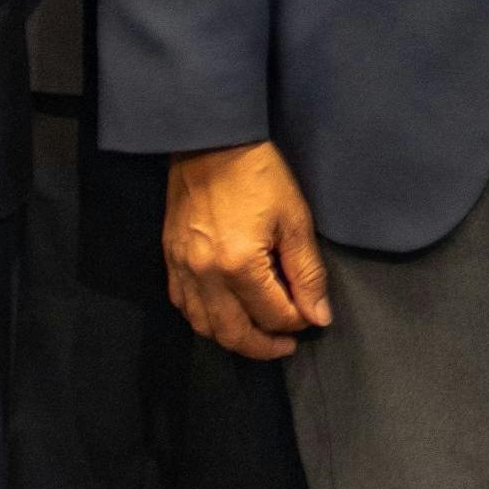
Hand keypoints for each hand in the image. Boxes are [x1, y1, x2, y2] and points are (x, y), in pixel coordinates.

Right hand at [165, 142, 329, 360]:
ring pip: (205, 326)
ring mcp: (182, 269)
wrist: (210, 142)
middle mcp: (206, 275)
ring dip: (233, 338)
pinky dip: (205, 319)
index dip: (298, 320)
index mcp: (240, 265)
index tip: (311, 313)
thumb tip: (318, 316)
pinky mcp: (170, 259)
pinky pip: (183, 305)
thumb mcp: (295, 219)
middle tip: (287, 344)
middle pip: (234, 333)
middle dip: (264, 346)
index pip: (273, 315)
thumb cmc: (258, 175)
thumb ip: (307, 273)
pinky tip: (224, 313)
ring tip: (258, 334)